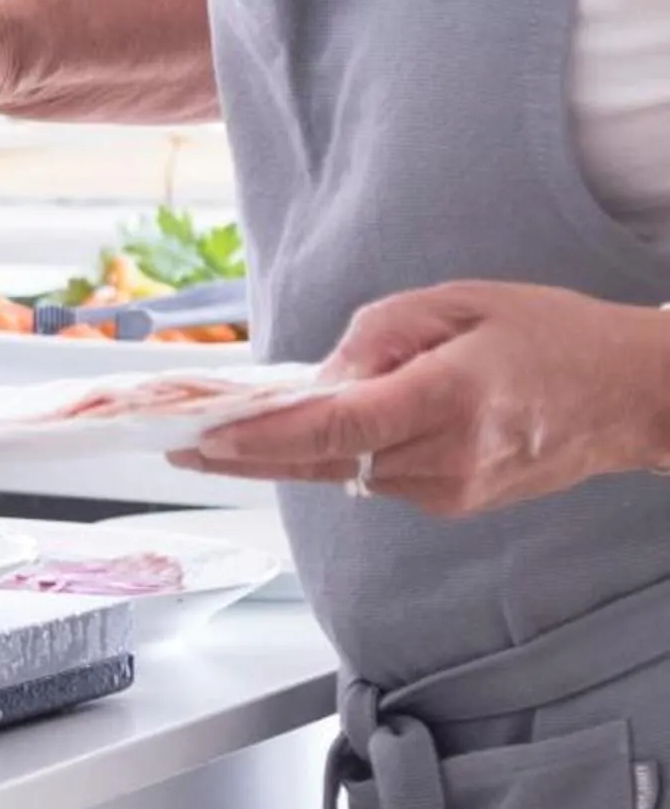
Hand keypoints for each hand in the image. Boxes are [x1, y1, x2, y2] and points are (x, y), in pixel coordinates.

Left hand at [180, 282, 669, 513]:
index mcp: (447, 398)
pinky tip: (341, 429)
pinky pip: (378, 477)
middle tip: (183, 445)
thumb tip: (321, 373)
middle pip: (322, 461)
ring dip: (300, 450)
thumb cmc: (553, 337)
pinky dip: (350, 453)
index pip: (332, 427)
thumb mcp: (463, 303)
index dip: (259, 437)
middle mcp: (445, 457)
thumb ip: (382, 332)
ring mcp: (450, 491)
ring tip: (250, 427)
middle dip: (250, 453)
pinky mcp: (453, 504)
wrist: (629, 398)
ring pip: (345, 472)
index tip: (203, 437)